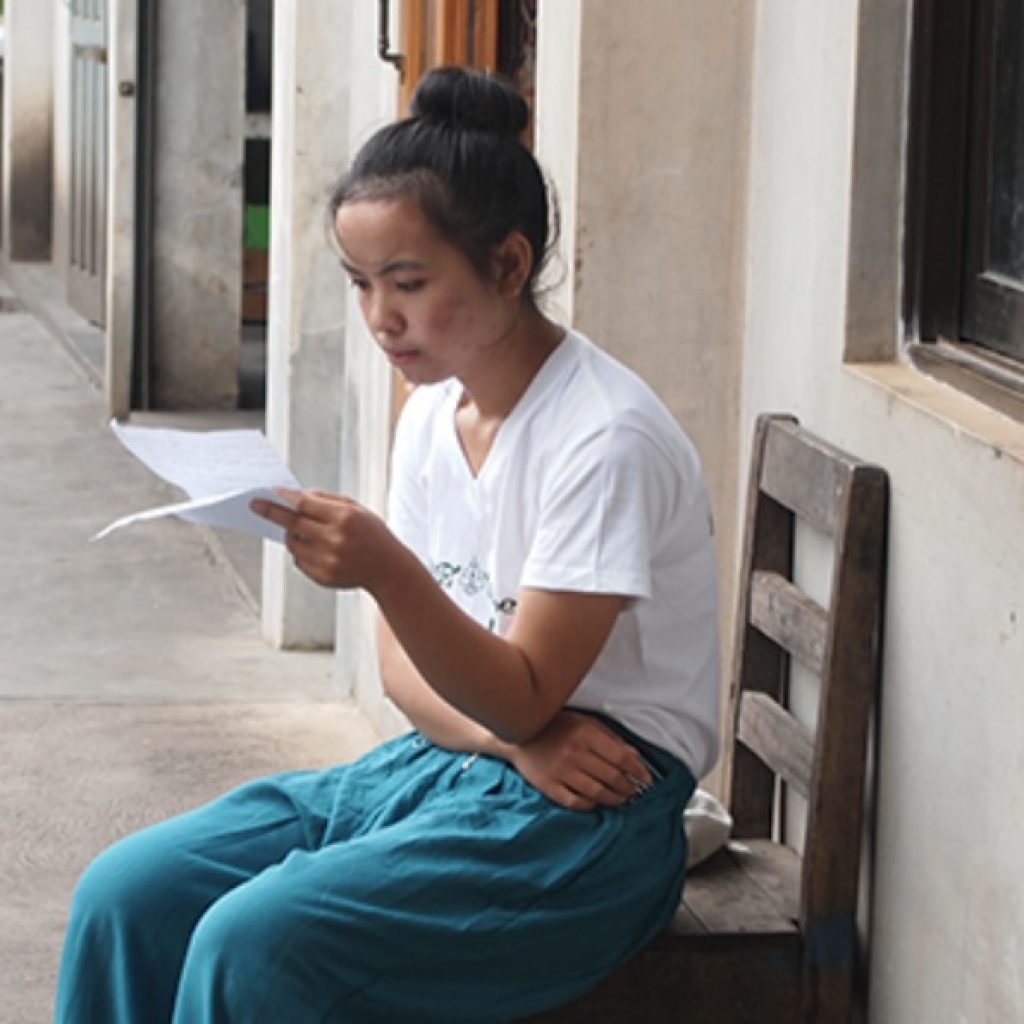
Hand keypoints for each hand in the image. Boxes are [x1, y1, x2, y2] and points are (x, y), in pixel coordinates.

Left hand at [251, 489, 402, 591]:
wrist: (389, 569)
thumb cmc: (372, 534)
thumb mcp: (356, 509)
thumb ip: (326, 500)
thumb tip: (294, 496)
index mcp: (345, 518)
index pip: (305, 504)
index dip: (285, 497)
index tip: (271, 492)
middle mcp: (335, 540)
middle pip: (293, 523)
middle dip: (273, 513)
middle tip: (255, 505)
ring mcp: (328, 561)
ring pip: (293, 543)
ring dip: (291, 534)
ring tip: (303, 531)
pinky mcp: (323, 577)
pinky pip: (299, 561)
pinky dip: (302, 552)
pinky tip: (318, 549)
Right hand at [507, 710, 653, 811]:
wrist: (518, 735)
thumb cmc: (555, 725)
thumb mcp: (584, 722)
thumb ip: (609, 737)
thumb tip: (634, 755)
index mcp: (585, 733)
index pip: (622, 757)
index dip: (639, 771)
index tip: (646, 779)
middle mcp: (574, 753)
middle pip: (612, 777)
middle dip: (629, 787)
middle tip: (635, 791)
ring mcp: (560, 771)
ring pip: (597, 793)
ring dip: (615, 799)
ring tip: (622, 800)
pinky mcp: (549, 786)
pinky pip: (576, 802)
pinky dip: (591, 805)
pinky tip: (597, 802)